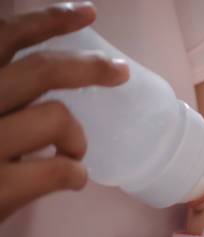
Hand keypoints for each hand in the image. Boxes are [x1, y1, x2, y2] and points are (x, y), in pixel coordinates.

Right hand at [0, 2, 128, 222]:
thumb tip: (48, 71)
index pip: (3, 37)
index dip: (47, 20)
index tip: (89, 12)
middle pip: (41, 71)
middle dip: (90, 68)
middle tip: (120, 72)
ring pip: (57, 117)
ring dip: (76, 139)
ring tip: (73, 154)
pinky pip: (60, 170)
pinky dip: (75, 175)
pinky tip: (72, 180)